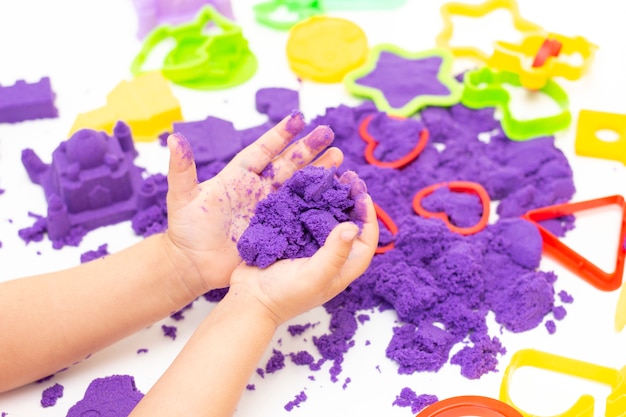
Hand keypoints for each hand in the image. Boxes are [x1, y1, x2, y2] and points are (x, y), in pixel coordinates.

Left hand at [162, 112, 343, 295]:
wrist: (193, 264)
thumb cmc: (186, 228)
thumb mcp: (182, 197)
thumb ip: (182, 169)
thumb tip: (174, 137)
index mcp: (239, 176)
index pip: (263, 150)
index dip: (280, 134)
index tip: (299, 118)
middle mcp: (258, 189)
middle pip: (287, 164)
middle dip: (308, 149)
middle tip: (329, 133)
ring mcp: (270, 210)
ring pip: (298, 187)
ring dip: (317, 172)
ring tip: (338, 159)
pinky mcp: (276, 230)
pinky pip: (299, 215)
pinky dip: (316, 206)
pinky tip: (334, 196)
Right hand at [228, 191, 377, 325]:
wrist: (249, 299)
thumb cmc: (284, 295)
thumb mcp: (314, 276)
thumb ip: (334, 254)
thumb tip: (352, 227)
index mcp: (341, 267)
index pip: (366, 242)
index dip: (368, 218)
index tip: (363, 196)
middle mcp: (329, 254)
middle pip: (348, 223)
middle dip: (352, 200)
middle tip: (350, 178)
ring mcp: (309, 244)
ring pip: (327, 215)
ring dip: (331, 196)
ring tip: (332, 175)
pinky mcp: (291, 236)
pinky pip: (305, 214)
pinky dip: (309, 198)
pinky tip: (308, 183)